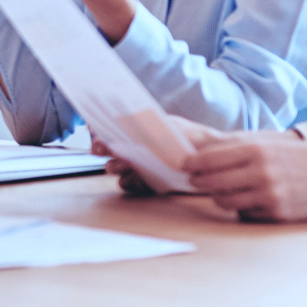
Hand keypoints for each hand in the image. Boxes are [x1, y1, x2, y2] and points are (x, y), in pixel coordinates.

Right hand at [96, 115, 230, 196]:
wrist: (212, 161)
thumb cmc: (193, 138)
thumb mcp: (173, 127)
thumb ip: (153, 126)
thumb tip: (130, 121)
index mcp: (140, 130)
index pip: (112, 126)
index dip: (100, 128)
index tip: (94, 128)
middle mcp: (136, 148)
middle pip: (111, 148)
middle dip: (103, 148)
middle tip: (100, 148)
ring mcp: (140, 165)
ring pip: (118, 167)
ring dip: (115, 167)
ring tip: (116, 166)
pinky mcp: (147, 183)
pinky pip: (131, 185)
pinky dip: (128, 183)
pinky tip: (130, 181)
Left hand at [182, 136, 306, 221]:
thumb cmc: (297, 158)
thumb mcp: (268, 145)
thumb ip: (238, 152)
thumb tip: (200, 158)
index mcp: (256, 151)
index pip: (210, 159)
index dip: (192, 164)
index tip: (183, 165)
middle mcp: (261, 172)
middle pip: (212, 182)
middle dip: (199, 182)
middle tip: (195, 180)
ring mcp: (269, 195)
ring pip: (225, 201)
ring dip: (218, 196)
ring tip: (220, 191)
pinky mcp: (276, 213)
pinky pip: (245, 213)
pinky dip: (241, 207)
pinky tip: (246, 199)